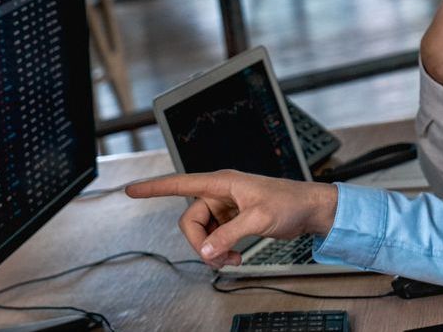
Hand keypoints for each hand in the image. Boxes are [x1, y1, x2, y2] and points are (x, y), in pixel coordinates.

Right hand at [125, 170, 337, 267]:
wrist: (310, 210)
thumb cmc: (290, 202)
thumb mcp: (259, 218)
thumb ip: (230, 234)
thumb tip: (207, 250)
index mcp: (223, 183)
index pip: (181, 183)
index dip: (155, 188)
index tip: (132, 190)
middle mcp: (221, 193)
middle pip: (190, 221)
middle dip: (200, 244)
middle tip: (217, 259)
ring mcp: (226, 208)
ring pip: (202, 233)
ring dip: (212, 251)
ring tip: (232, 260)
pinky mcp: (233, 221)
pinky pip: (215, 239)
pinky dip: (221, 252)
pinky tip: (236, 257)